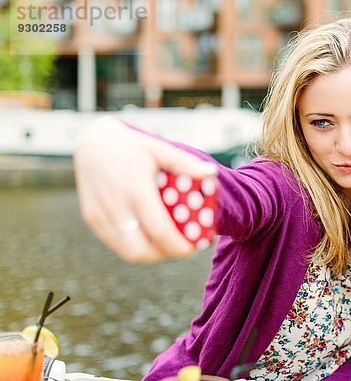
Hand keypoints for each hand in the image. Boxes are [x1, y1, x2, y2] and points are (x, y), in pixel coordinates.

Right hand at [74, 116, 217, 261]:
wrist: (92, 142)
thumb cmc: (133, 146)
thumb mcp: (160, 149)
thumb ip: (185, 164)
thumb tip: (212, 173)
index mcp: (136, 190)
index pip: (161, 232)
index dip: (180, 247)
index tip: (195, 248)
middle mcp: (115, 206)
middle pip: (141, 251)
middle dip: (166, 254)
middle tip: (183, 248)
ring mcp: (99, 214)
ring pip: (127, 251)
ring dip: (150, 253)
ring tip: (168, 243)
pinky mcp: (91, 218)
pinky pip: (115, 242)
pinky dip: (134, 244)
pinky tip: (148, 235)